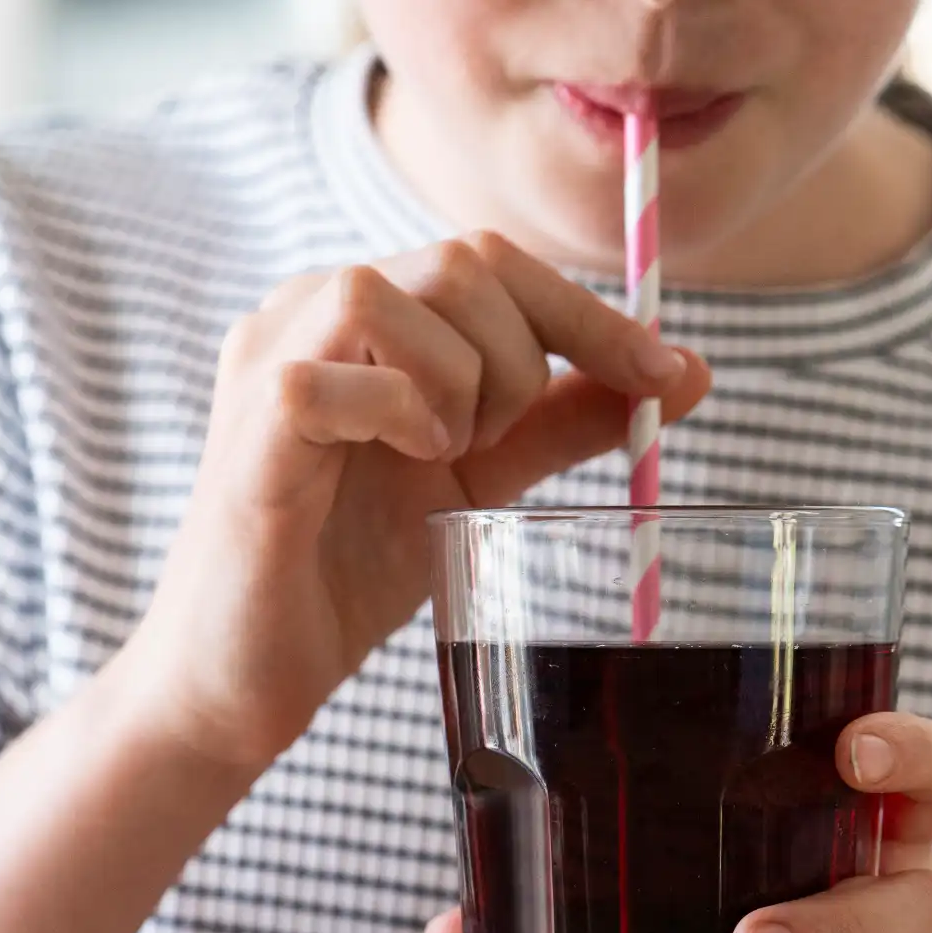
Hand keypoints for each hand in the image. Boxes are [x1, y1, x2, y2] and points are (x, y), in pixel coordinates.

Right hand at [117, 232, 712, 771]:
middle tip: (499, 445)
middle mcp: (306, 308)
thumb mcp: (483, 479)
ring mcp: (267, 356)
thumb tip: (683, 374)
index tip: (666, 375)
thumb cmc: (350, 566)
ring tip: (439, 456)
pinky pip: (337, 377)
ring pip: (398, 296)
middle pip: (462, 261)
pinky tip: (401, 462)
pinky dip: (399, 417)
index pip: (492, 259)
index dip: (589, 312)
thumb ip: (564, 419)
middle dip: (524, 359)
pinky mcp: (249, 422)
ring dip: (460, 385)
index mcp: (362, 311)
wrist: (250, 674)